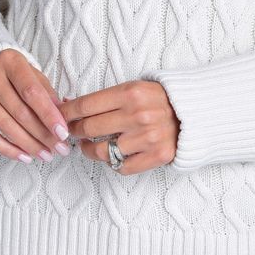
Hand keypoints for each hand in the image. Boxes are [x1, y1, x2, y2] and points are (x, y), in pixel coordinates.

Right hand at [0, 49, 71, 163]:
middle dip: (42, 134)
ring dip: (27, 145)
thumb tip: (63, 118)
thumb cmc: (12, 74)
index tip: (63, 133)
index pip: (32, 92)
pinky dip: (7, 149)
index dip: (48, 115)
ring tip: (44, 155)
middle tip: (58, 149)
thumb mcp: (32, 74)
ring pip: (4, 125)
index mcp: (11, 60)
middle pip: (19, 111)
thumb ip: (46, 94)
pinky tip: (24, 156)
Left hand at [58, 80, 178, 174]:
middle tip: (72, 131)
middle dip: (75, 131)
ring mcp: (147, 137)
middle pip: (89, 128)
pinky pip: (120, 167)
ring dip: (89, 149)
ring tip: (89, 145)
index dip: (66, 113)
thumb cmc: (159, 99)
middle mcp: (138, 114)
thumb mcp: (134, 88)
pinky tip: (114, 154)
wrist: (195, 112)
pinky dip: (113, 163)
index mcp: (131, 92)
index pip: (86, 105)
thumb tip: (68, 105)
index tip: (58, 116)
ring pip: (100, 151)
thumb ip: (105, 98)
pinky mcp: (156, 156)